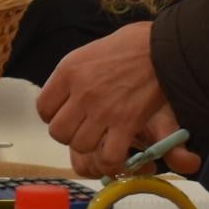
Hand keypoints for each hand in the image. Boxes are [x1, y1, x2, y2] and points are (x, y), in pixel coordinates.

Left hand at [38, 22, 200, 176]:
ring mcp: (103, 110)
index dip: (54, 116)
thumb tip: (65, 96)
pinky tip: (117, 156)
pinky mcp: (126, 123)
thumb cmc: (130, 46)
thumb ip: (73, 77)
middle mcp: (81, 92)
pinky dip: (111, 163)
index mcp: (68, 71)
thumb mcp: (89, 52)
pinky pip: (108, 157)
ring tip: (103, 138)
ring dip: (91, 147)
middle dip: (70, 134)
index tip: (69, 114)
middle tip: (86, 128)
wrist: (164, 47)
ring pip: (80, 147)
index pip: (43, 109)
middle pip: (58, 132)